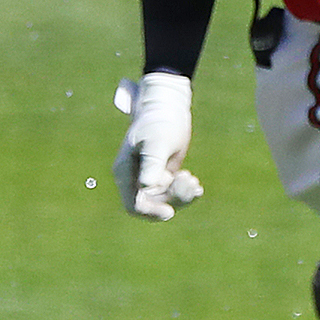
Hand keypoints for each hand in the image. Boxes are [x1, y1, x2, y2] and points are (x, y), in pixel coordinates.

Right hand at [113, 72, 203, 220]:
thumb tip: (146, 185)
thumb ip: (152, 163)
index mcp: (125, 171)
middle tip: (189, 179)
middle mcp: (134, 178)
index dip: (150, 213)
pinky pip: (172, 194)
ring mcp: (147, 178)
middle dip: (173, 199)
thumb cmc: (161, 121)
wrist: (169, 107)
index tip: (170, 212)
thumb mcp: (158, 142)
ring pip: (165, 202)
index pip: (133, 205)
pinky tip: (195, 183)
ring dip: (181, 195)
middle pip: (153, 205)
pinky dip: (185, 192)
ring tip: (192, 179)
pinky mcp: (160, 176)